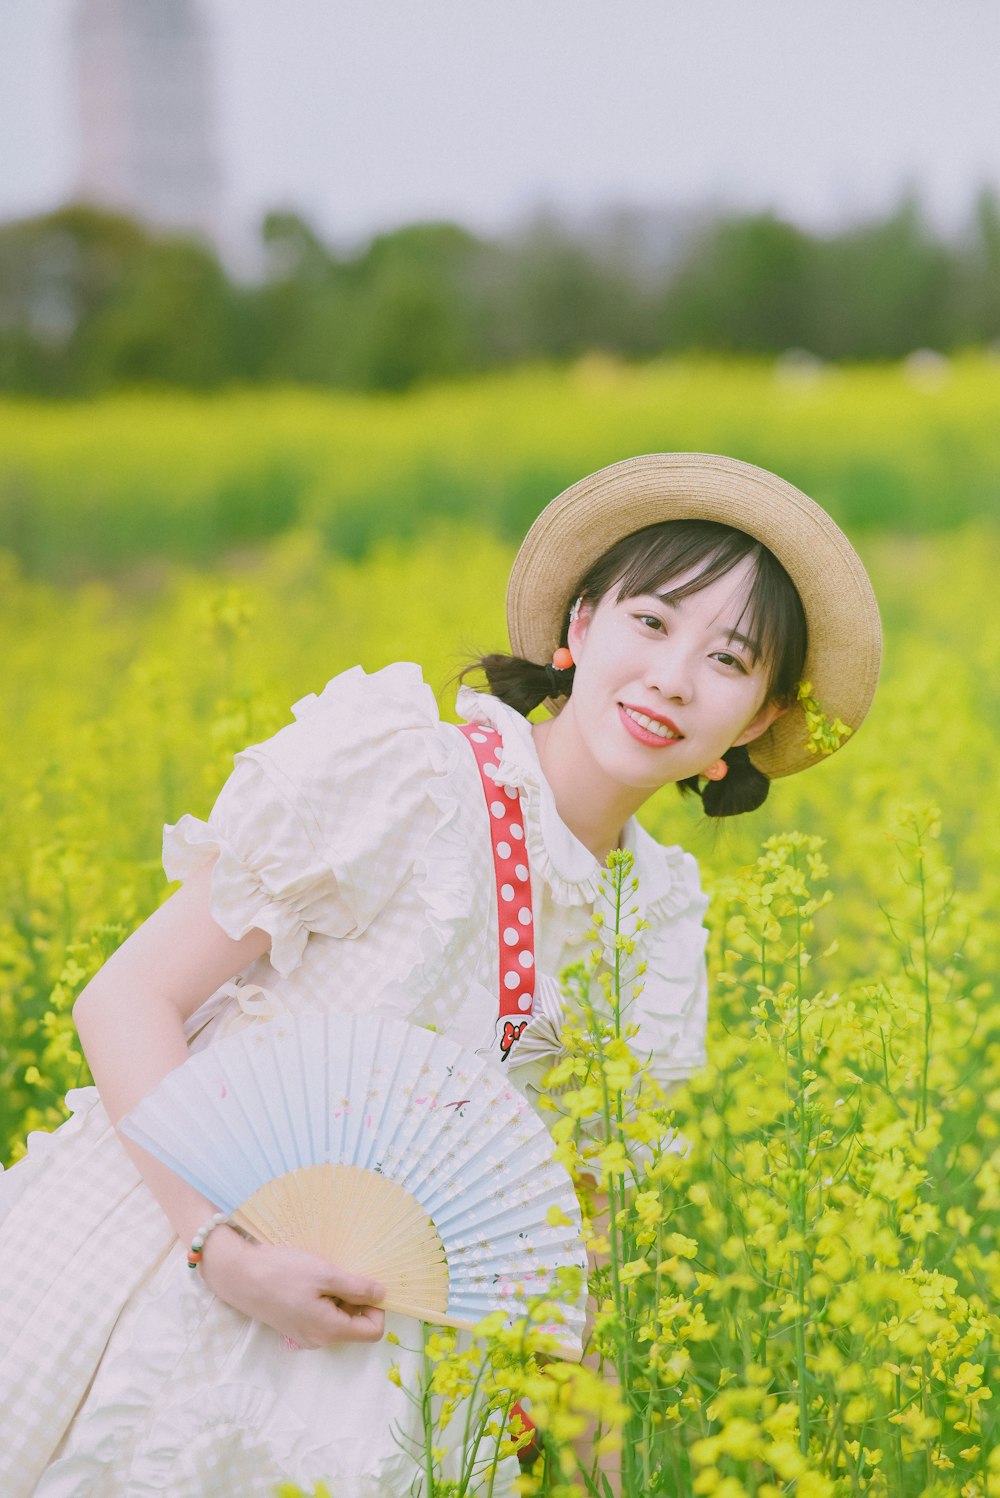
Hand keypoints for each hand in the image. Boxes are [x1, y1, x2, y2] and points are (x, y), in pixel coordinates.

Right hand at [200, 1226, 385, 1347]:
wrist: (239, 1275)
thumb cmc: (282, 1272)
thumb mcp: (324, 1274)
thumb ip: (356, 1287)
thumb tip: (382, 1295)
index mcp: (330, 1330)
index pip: (373, 1331)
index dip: (377, 1307)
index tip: (366, 1283)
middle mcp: (319, 1340)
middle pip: (356, 1326)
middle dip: (357, 1300)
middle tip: (342, 1274)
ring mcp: (304, 1336)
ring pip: (338, 1320)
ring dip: (340, 1298)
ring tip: (323, 1276)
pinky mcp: (293, 1326)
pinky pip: (321, 1318)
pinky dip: (325, 1300)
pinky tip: (310, 1281)